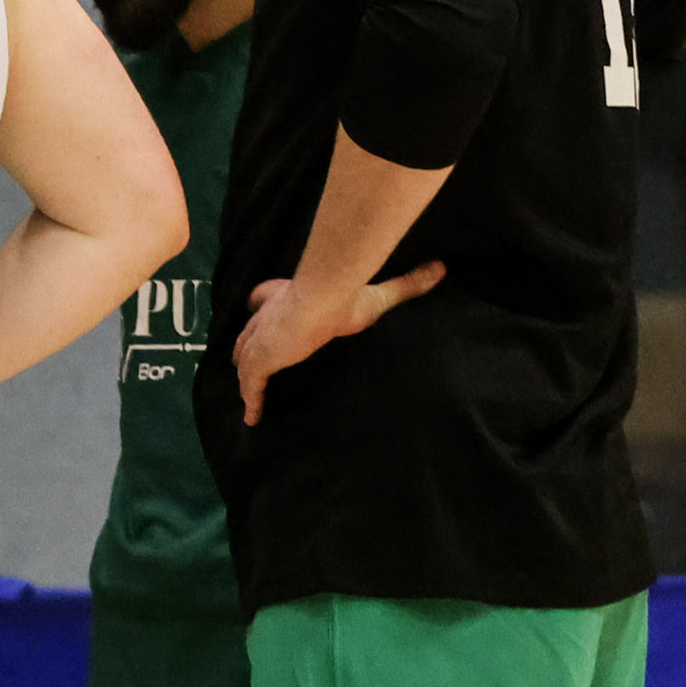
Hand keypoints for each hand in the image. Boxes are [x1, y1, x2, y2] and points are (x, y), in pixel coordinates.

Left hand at [233, 264, 443, 426]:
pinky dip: (251, 403)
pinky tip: (252, 419)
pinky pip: (249, 387)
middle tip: (253, 361)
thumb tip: (441, 268)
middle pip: (247, 334)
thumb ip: (407, 284)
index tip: (261, 314)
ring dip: (246, 375)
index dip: (261, 307)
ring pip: (244, 359)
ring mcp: (259, 339)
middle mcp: (265, 316)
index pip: (263, 299)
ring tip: (251, 393)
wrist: (324, 298)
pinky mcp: (258, 360)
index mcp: (286, 296)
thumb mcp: (378, 294)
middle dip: (248, 345)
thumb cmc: (346, 295)